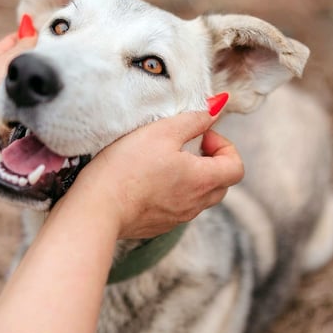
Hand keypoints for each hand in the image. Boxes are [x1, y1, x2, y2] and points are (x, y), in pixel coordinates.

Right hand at [63, 109, 243, 238]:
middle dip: (209, 162)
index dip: (224, 146)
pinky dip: (171, 193)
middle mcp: (196, 204)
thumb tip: (218, 106)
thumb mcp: (162, 131)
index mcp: (203, 180)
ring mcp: (177, 218)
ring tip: (162, 161)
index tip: (199, 136)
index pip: (236, 167)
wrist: (96, 208)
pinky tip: (145, 180)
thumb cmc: (128, 167)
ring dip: (191, 178)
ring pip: (198, 197)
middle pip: (220, 183)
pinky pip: (176, 208)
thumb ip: (194, 118)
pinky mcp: (158, 226)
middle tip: (183, 146)